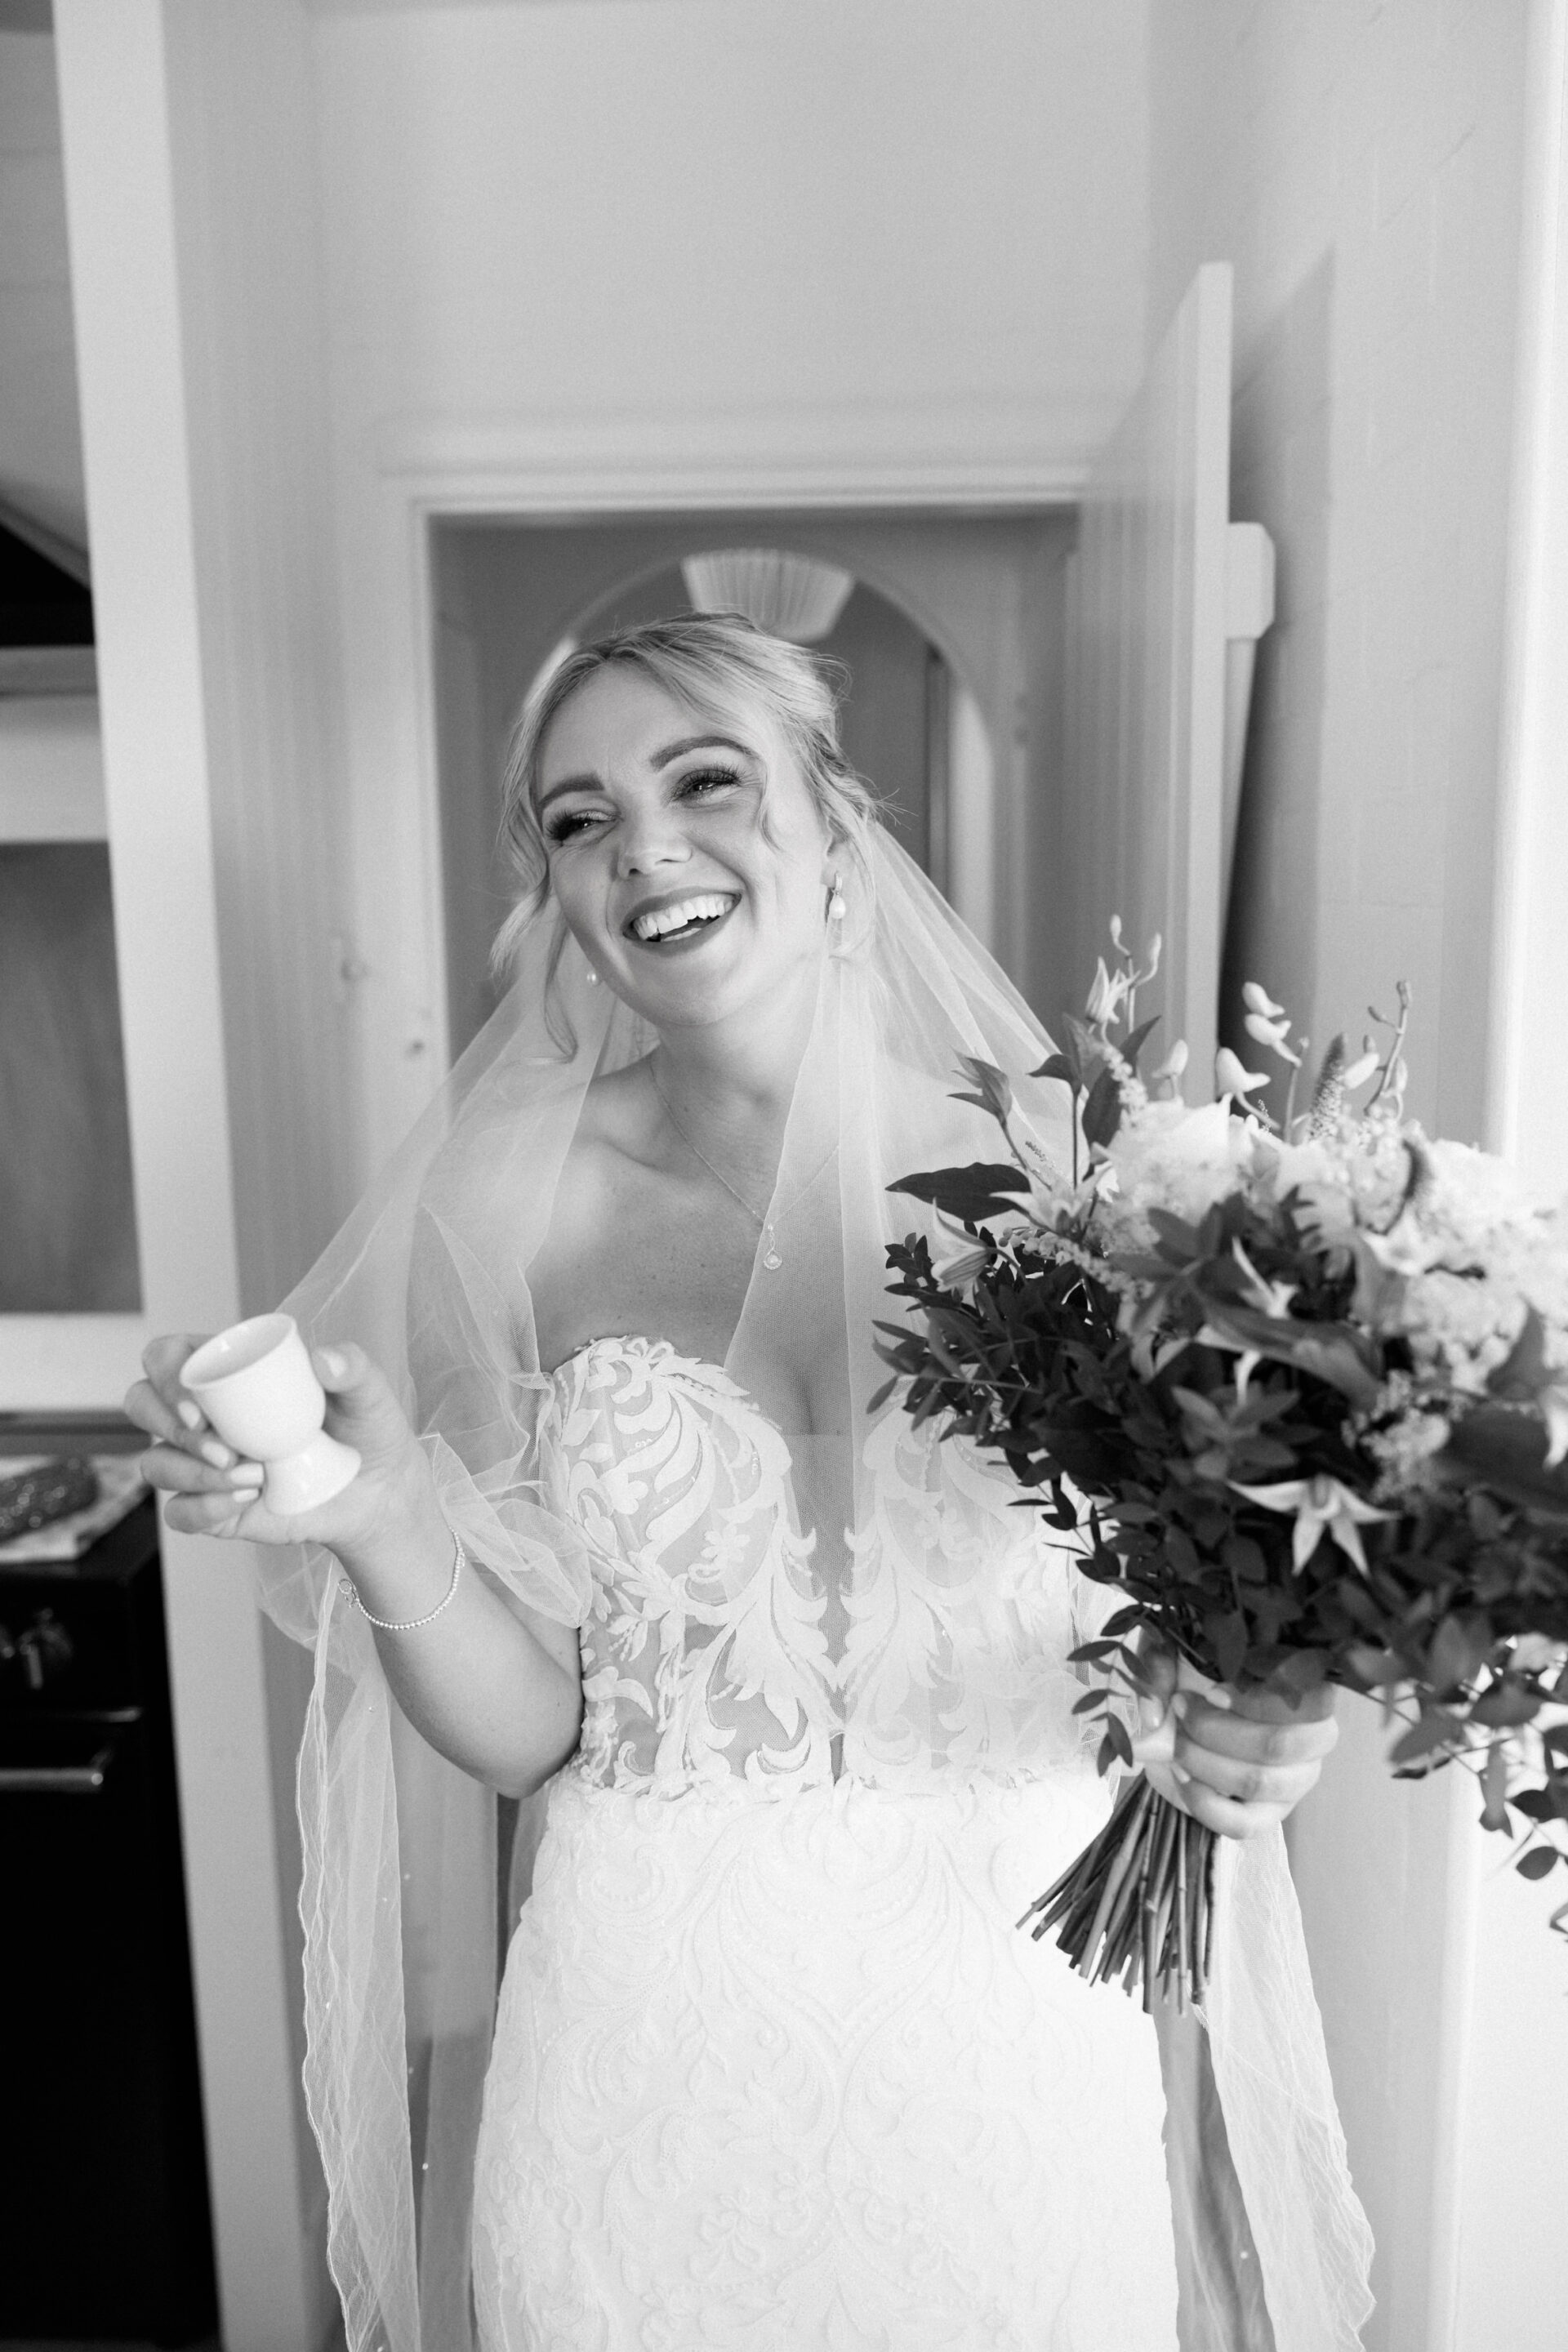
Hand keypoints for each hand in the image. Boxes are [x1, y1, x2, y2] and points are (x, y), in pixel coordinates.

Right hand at [126, 1334, 433, 1550]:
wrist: (379, 1494)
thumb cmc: (366, 1431)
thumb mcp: (369, 1395)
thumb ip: (354, 1369)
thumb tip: (322, 1359)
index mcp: (229, 1373)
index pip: (167, 1356)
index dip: (164, 1375)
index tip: (197, 1407)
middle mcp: (205, 1415)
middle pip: (141, 1404)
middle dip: (166, 1426)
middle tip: (222, 1449)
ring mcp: (203, 1463)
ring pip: (155, 1462)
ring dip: (192, 1472)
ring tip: (252, 1479)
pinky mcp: (212, 1508)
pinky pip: (178, 1512)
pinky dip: (202, 1509)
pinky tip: (243, 1503)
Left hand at [1132, 1648, 1337, 1838]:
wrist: (1191, 1721)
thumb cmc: (1199, 1675)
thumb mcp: (1177, 1652)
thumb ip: (1162, 1662)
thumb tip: (1154, 1713)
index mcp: (1309, 1688)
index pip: (1305, 1699)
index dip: (1255, 1700)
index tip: (1210, 1693)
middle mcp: (1315, 1738)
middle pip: (1278, 1744)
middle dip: (1216, 1730)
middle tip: (1180, 1711)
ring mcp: (1296, 1782)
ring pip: (1259, 1782)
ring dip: (1206, 1763)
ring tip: (1176, 1745)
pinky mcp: (1270, 1815)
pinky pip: (1243, 1824)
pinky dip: (1205, 1802)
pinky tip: (1182, 1777)